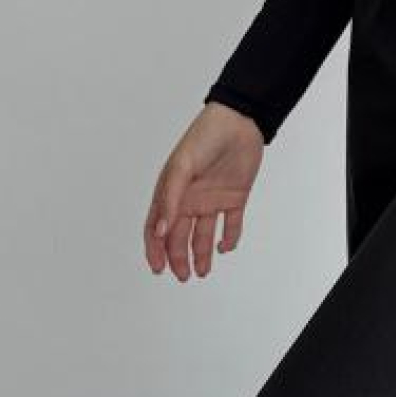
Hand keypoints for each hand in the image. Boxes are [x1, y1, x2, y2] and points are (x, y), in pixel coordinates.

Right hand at [143, 102, 264, 280]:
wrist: (240, 121)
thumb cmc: (205, 137)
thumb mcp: (182, 168)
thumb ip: (170, 200)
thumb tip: (158, 231)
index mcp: (171, 192)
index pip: (157, 227)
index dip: (155, 249)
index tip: (158, 268)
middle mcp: (189, 199)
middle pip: (179, 236)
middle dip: (178, 258)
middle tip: (183, 276)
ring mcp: (211, 200)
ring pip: (203, 235)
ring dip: (201, 254)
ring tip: (200, 272)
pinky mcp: (234, 198)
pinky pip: (231, 224)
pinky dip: (229, 239)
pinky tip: (225, 248)